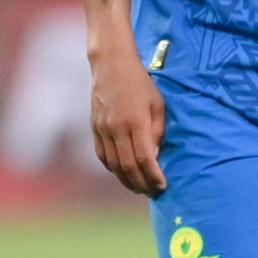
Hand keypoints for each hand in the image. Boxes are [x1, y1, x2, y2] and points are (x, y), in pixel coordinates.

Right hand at [89, 49, 166, 195]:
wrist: (111, 64)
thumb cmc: (141, 83)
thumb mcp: (158, 104)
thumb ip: (158, 131)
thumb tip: (155, 157)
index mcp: (136, 121)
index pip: (144, 159)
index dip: (153, 176)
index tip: (162, 185)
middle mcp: (116, 128)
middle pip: (128, 167)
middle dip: (141, 183)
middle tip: (152, 192)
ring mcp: (102, 129)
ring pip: (113, 164)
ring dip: (126, 180)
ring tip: (139, 188)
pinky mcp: (94, 128)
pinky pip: (102, 155)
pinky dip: (113, 168)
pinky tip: (123, 174)